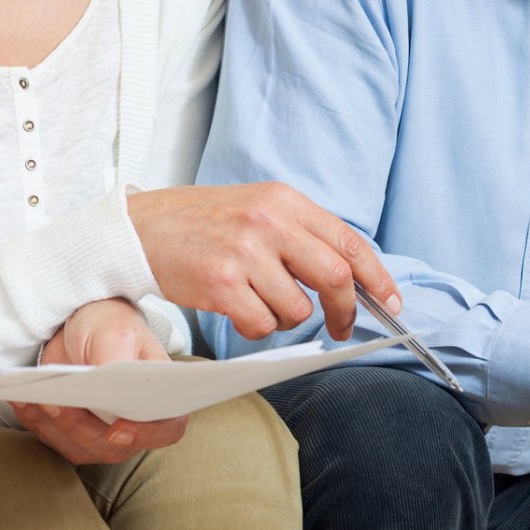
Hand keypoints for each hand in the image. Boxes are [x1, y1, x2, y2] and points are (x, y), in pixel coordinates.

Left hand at [9, 298, 186, 465]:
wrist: (82, 326)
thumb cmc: (110, 326)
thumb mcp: (115, 334)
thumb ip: (114, 364)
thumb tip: (109, 397)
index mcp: (162, 395)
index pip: (167, 428)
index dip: (146, 435)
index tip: (116, 431)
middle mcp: (138, 422)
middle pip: (114, 445)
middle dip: (79, 426)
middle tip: (56, 401)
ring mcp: (106, 433)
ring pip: (81, 449)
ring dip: (53, 426)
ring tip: (35, 397)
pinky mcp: (76, 434)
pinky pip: (56, 441)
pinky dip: (37, 423)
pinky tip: (23, 400)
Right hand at [126, 183, 399, 341]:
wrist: (139, 229)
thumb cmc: (201, 223)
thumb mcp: (257, 208)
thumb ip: (300, 234)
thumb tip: (350, 276)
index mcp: (284, 200)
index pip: (349, 242)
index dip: (377, 278)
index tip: (390, 302)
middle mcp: (268, 221)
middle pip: (335, 276)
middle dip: (345, 310)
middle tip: (341, 326)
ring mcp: (244, 252)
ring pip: (297, 309)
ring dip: (286, 319)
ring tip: (259, 303)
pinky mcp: (220, 283)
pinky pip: (262, 325)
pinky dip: (257, 329)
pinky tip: (238, 310)